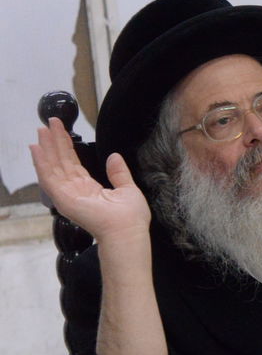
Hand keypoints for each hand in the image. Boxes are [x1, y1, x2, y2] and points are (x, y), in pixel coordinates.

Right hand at [30, 117, 150, 243]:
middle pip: (61, 162)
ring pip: (52, 166)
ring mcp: (67, 195)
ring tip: (42, 130)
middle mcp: (75, 191)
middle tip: (49, 123)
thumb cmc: (130, 218)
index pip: (73, 164)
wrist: (128, 231)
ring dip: (46, 148)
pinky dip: (41, 162)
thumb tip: (114, 156)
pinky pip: (48, 177)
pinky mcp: (63, 198)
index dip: (66, 147)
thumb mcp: (127, 189)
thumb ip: (119, 173)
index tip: (61, 131)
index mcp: (89, 189)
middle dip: (54, 142)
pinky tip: (37, 149)